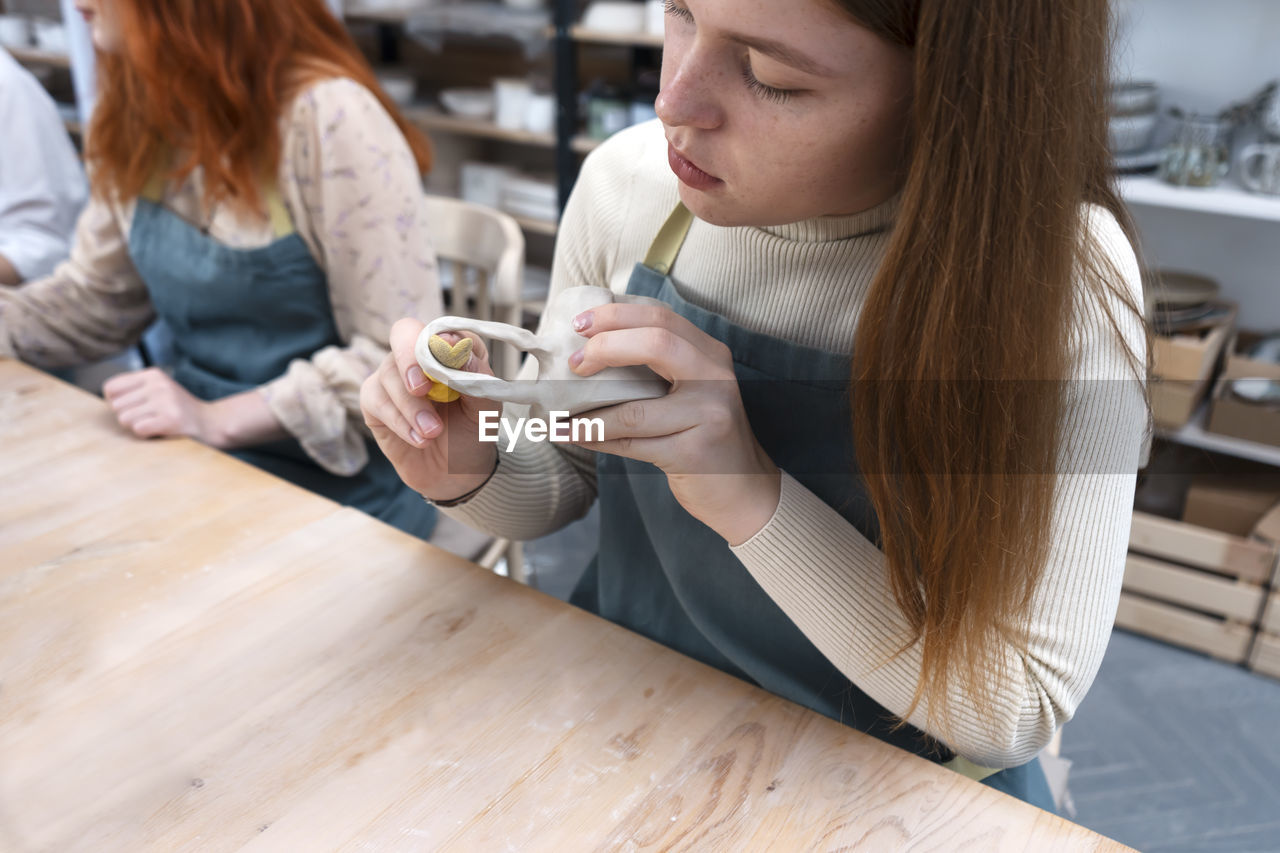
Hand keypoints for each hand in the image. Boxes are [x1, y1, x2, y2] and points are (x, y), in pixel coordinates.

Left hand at [103, 367, 215, 442]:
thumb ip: (134, 389)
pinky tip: (160, 430)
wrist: (212, 423)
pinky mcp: (170, 419)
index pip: (110, 388)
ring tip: (156, 423)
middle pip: (116, 407)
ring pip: (124, 419)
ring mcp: (165, 401)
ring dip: (137, 426)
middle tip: (149, 417)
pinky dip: (147, 434)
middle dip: (128, 416)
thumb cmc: (178, 410)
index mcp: (152, 374)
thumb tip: (106, 396)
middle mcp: (158, 385)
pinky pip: (138, 430)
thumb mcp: (158, 390)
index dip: (116, 402)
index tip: (133, 407)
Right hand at [359, 318, 499, 499]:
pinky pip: (377, 401)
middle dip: (410, 358)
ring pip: (390, 374)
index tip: (454, 359)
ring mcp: (394, 376)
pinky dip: (400, 422)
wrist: (455, 472)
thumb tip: (459, 351)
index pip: (441, 330)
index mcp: (450, 349)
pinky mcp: (375, 401)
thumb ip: (477, 378)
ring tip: (433, 433)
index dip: (443, 341)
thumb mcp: (486, 409)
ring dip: (412, 407)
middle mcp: (418, 355)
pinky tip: (419, 440)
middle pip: (403, 333)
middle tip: (422, 388)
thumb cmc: (471, 431)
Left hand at [568, 303, 779, 545]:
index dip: (616, 315)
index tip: (580, 324)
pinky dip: (596, 438)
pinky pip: (631, 444)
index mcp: (710, 355)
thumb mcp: (691, 391)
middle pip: (656, 343)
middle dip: (605, 347)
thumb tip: (589, 348)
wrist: (743, 489)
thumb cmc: (703, 435)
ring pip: (634, 409)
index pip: (661, 318)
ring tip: (555, 413)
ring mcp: (708, 415)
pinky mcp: (694, 453)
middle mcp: (715, 378)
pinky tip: (572, 434)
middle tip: (573, 363)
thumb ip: (656, 368)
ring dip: (587, 413)